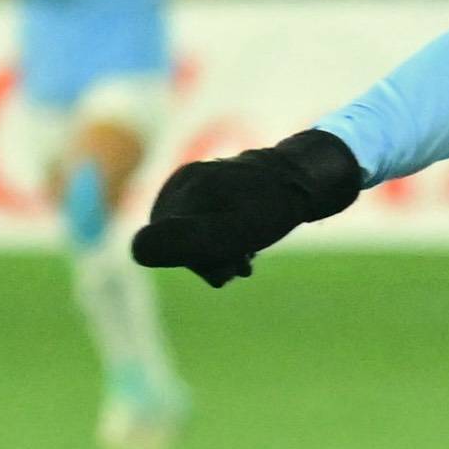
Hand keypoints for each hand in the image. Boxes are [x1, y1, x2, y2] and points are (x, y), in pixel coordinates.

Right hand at [131, 126, 363, 284]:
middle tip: (242, 267)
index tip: (229, 269)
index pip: (161, 242)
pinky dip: (226, 240)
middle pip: (177, 237)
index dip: (195, 263)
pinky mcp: (216, 187)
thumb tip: (136, 252)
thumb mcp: (232, 231)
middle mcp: (185, 181)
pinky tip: (246, 251)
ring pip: (194, 232)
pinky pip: (207, 222)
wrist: (311, 178)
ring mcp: (199, 182)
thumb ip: (187, 241)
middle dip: (208, 258)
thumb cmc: (273, 207)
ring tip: (247, 261)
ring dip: (220, 253)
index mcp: (182, 188)